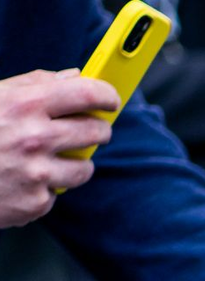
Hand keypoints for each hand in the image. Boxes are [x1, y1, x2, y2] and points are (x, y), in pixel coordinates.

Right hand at [0, 69, 118, 226]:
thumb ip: (34, 85)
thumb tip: (73, 76)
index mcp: (24, 104)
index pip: (87, 94)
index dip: (106, 95)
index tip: (110, 100)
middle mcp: (34, 138)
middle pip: (97, 133)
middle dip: (96, 130)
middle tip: (87, 130)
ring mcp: (37, 174)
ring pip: (84, 169)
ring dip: (72, 163)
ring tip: (42, 158)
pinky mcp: (35, 204)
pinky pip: (57, 194)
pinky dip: (43, 188)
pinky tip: (17, 180)